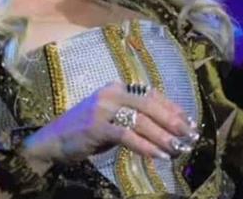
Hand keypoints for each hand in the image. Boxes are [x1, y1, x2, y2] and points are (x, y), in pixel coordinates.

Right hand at [21, 81, 197, 169]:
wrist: (52, 140)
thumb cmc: (85, 131)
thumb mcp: (112, 118)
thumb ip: (134, 117)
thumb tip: (166, 128)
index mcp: (118, 88)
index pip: (152, 94)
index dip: (173, 108)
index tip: (190, 121)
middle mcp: (112, 93)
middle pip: (150, 105)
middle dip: (173, 121)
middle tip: (189, 136)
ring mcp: (103, 108)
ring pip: (141, 121)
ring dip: (163, 137)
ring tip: (178, 149)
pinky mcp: (97, 126)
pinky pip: (127, 135)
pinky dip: (145, 146)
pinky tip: (158, 155)